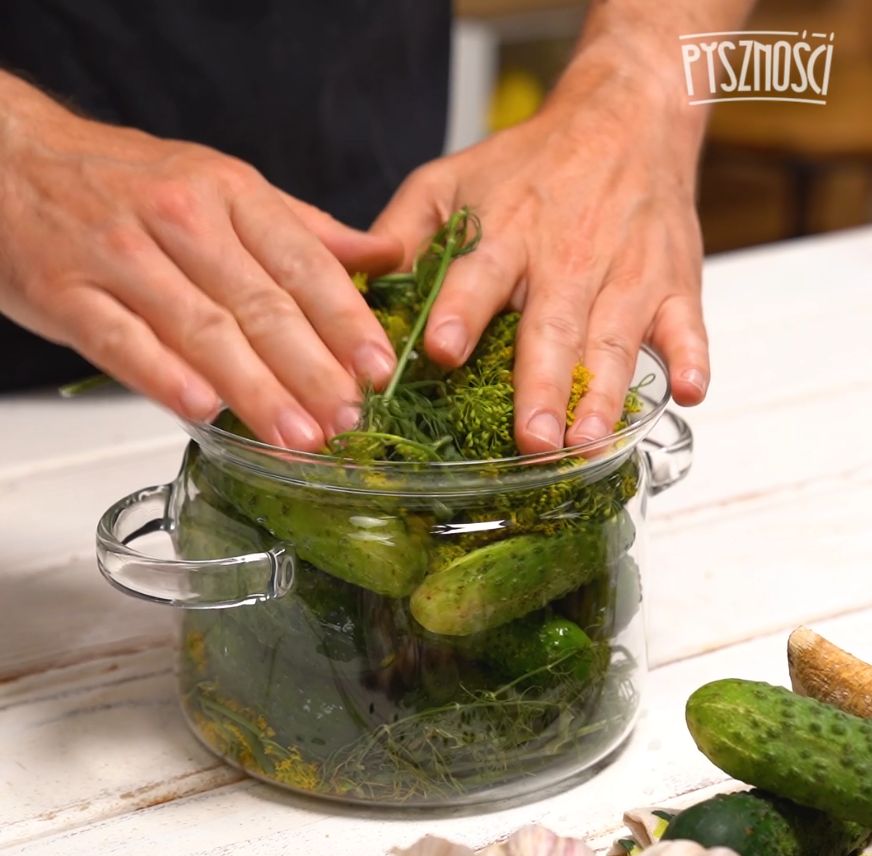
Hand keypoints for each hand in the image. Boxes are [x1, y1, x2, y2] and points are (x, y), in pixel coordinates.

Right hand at [0, 73, 400, 448]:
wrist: (8, 157)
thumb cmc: (128, 180)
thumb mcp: (224, 185)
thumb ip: (304, 229)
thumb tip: (384, 254)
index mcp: (229, 192)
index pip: (304, 263)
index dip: (346, 321)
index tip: (380, 368)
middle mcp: (179, 218)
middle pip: (260, 304)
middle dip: (312, 369)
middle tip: (348, 417)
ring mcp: (120, 256)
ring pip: (200, 329)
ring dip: (255, 390)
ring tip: (297, 436)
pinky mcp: (67, 293)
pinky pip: (121, 340)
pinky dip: (164, 376)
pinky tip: (204, 412)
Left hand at [373, 47, 709, 454]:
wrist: (624, 119)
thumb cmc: (529, 162)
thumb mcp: (450, 178)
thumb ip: (401, 227)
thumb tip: (358, 281)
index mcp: (507, 233)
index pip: (479, 275)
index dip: (460, 311)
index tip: (442, 349)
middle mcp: (567, 257)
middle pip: (552, 326)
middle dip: (541, 385)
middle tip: (532, 439)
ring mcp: (626, 272)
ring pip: (614, 339)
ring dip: (605, 393)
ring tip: (588, 443)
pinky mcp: (673, 281)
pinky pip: (687, 324)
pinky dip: (692, 357)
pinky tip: (688, 392)